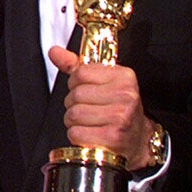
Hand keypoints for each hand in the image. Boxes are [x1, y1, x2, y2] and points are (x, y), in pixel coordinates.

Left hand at [48, 46, 155, 167]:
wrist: (137, 140)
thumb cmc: (117, 110)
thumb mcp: (102, 83)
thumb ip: (77, 67)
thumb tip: (54, 51)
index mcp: (124, 77)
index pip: (80, 73)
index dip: (75, 84)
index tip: (86, 91)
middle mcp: (125, 95)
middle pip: (75, 95)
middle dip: (74, 105)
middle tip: (88, 111)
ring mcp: (120, 117)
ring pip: (73, 114)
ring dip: (74, 122)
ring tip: (89, 123)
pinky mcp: (112, 138)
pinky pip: (76, 133)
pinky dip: (77, 136)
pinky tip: (90, 135)